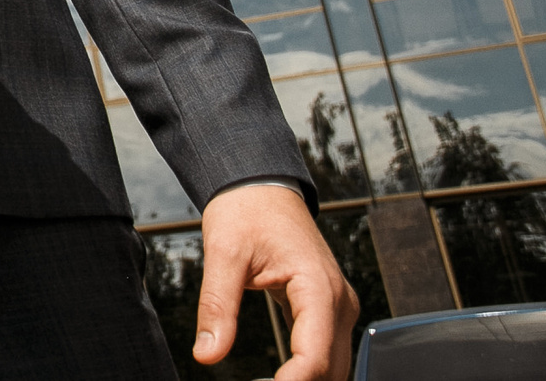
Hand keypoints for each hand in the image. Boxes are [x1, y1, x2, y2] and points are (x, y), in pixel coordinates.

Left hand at [194, 183, 358, 380]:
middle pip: (331, 370)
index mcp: (319, 287)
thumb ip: (217, 306)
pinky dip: (306, 371)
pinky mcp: (327, 308)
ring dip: (305, 380)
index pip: (315, 358)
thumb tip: (206, 353)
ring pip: (334, 366)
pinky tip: (279, 379)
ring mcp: (337, 306)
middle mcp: (338, 301)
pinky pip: (326, 351)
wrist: (262, 185)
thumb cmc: (246, 210)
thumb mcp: (223, 254)